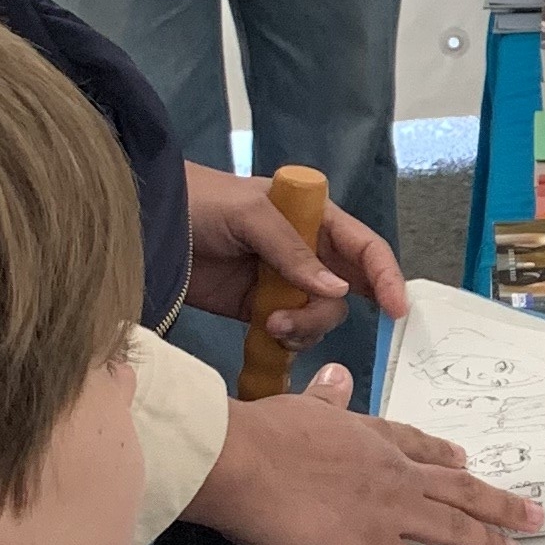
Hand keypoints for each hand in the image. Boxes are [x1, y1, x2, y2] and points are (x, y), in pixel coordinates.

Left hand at [182, 160, 408, 346]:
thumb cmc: (201, 203)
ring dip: (303, 328)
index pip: (364, 248)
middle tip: (291, 322)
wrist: (148, 226)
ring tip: (268, 325)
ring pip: (321, 317)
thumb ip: (293, 251)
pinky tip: (265, 335)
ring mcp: (285, 284)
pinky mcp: (261, 310)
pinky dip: (287, 341)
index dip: (386, 276)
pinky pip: (293, 332)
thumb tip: (336, 290)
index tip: (396, 309)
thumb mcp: (250, 215)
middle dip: (325, 312)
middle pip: (347, 291)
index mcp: (314, 219)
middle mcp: (308, 253)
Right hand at [187, 366, 543, 544]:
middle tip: (531, 513)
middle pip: (457, 488)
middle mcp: (392, 473)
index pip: (419, 446)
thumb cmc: (260, 434)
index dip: (447, 455)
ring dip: (489, 540)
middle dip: (497, 502)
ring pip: (454, 527)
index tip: (466, 460)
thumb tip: (335, 377)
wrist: (241, 461)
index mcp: (370, 437)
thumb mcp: (300, 406)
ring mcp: (388, 511)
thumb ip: (325, 398)